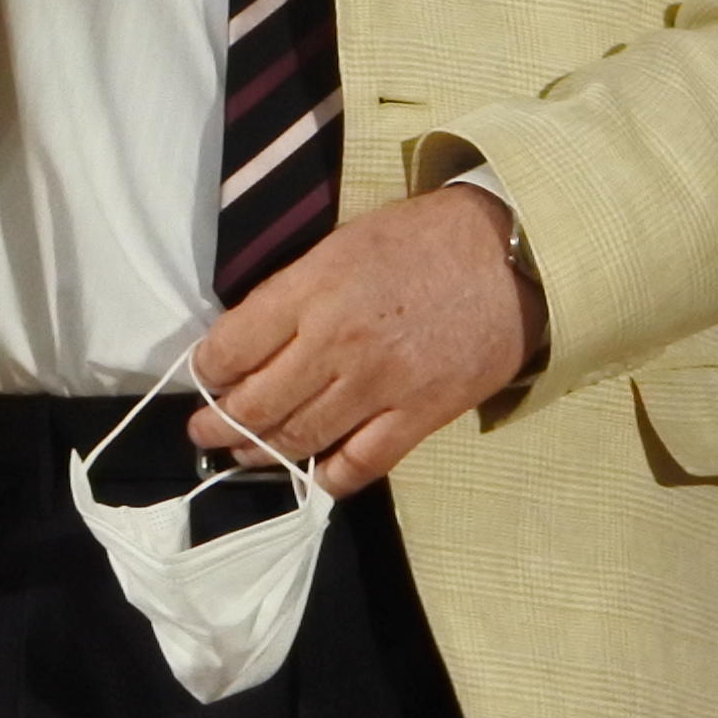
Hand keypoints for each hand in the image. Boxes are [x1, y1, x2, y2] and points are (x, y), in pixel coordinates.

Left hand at [186, 185, 542, 495]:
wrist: (514, 253)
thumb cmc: (424, 239)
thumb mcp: (344, 243)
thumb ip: (294, 292)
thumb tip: (249, 340)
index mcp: (314, 288)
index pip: (231, 347)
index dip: (206, 371)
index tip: (204, 378)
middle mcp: (338, 341)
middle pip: (256, 403)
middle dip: (218, 424)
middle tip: (207, 430)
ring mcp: (380, 383)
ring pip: (299, 437)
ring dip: (259, 452)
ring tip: (244, 452)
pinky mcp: (421, 414)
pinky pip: (361, 463)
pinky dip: (327, 478)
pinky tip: (311, 476)